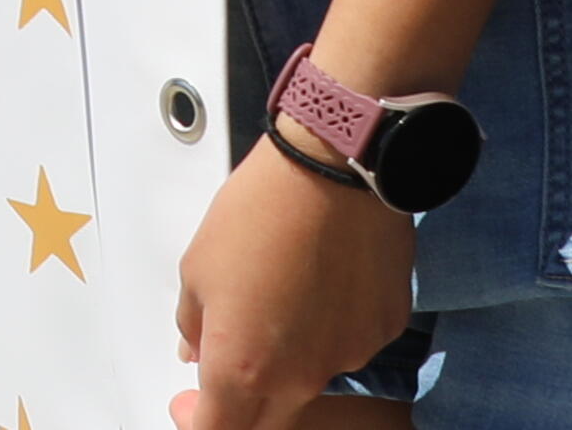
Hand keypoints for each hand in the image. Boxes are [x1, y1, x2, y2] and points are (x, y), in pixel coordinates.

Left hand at [169, 140, 415, 428]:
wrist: (335, 166)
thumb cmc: (262, 208)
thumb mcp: (198, 267)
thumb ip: (194, 324)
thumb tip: (195, 349)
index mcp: (243, 368)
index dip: (198, 423)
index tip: (189, 405)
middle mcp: (298, 378)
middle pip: (267, 421)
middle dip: (245, 403)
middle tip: (230, 359)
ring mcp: (347, 357)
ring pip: (310, 379)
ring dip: (290, 358)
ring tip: (283, 292)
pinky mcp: (382, 331)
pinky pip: (348, 344)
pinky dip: (330, 327)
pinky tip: (321, 280)